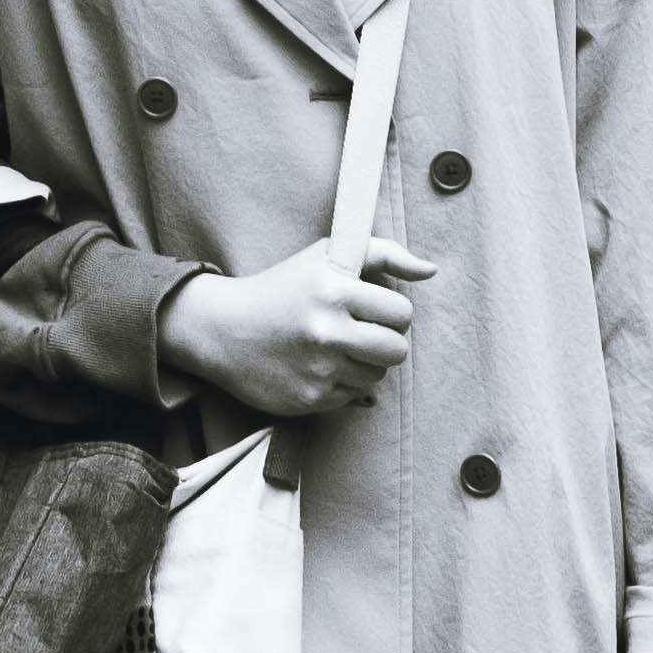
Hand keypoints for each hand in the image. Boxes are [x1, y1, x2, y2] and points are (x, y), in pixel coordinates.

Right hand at [155, 236, 439, 415]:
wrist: (222, 330)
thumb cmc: (280, 288)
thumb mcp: (325, 256)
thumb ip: (383, 254)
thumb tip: (430, 270)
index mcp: (333, 290)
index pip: (402, 313)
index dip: (391, 312)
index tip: (371, 309)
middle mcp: (326, 331)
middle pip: (397, 350)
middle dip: (385, 342)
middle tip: (361, 332)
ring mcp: (318, 369)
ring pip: (376, 376)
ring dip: (363, 364)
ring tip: (332, 348)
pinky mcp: (309, 399)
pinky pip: (351, 397)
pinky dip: (339, 384)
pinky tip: (314, 366)